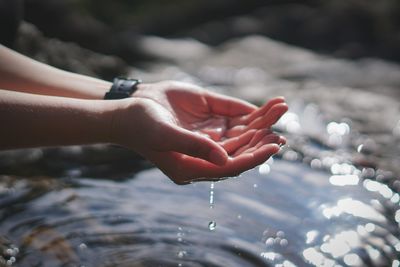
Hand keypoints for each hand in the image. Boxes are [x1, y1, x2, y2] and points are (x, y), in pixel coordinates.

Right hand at [112, 81, 287, 183]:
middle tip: (281, 130)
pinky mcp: (207, 125)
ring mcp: (206, 140)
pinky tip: (267, 107)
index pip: (230, 167)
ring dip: (261, 123)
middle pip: (240, 151)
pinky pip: (234, 121)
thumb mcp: (164, 134)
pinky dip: (250, 114)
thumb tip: (226, 160)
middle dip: (261, 139)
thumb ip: (194, 146)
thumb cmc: (141, 123)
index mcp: (191, 167)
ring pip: (240, 135)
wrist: (128, 109)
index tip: (274, 146)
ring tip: (280, 109)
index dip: (253, 157)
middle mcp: (203, 157)